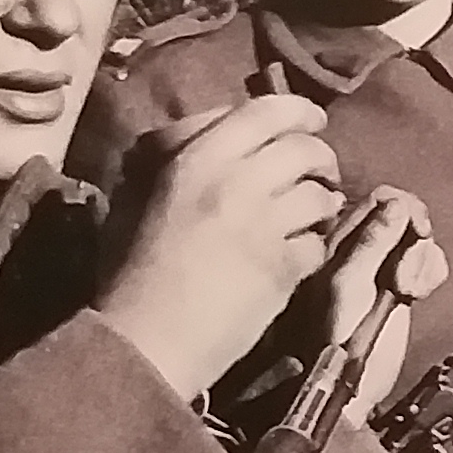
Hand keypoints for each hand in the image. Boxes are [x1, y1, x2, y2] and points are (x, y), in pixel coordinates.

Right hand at [100, 97, 348, 400]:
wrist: (144, 342)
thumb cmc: (128, 272)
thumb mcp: (137, 197)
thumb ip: (175, 156)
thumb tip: (215, 129)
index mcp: (195, 161)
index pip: (264, 112)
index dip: (298, 111)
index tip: (312, 120)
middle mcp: (234, 185)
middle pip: (304, 149)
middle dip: (322, 158)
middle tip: (320, 173)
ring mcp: (262, 228)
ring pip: (320, 196)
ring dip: (324, 203)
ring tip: (315, 214)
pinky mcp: (282, 271)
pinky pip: (318, 245)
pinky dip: (314, 248)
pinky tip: (300, 255)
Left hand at [305, 185, 446, 403]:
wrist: (353, 390)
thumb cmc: (339, 344)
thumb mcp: (351, 287)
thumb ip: (371, 243)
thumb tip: (397, 204)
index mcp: (335, 242)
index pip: (376, 200)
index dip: (400, 209)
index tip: (414, 231)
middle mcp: (358, 249)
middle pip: (401, 213)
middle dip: (415, 234)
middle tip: (409, 268)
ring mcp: (381, 268)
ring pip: (418, 238)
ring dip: (423, 258)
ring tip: (409, 289)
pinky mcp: (400, 288)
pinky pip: (427, 261)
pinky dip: (430, 271)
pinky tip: (419, 293)